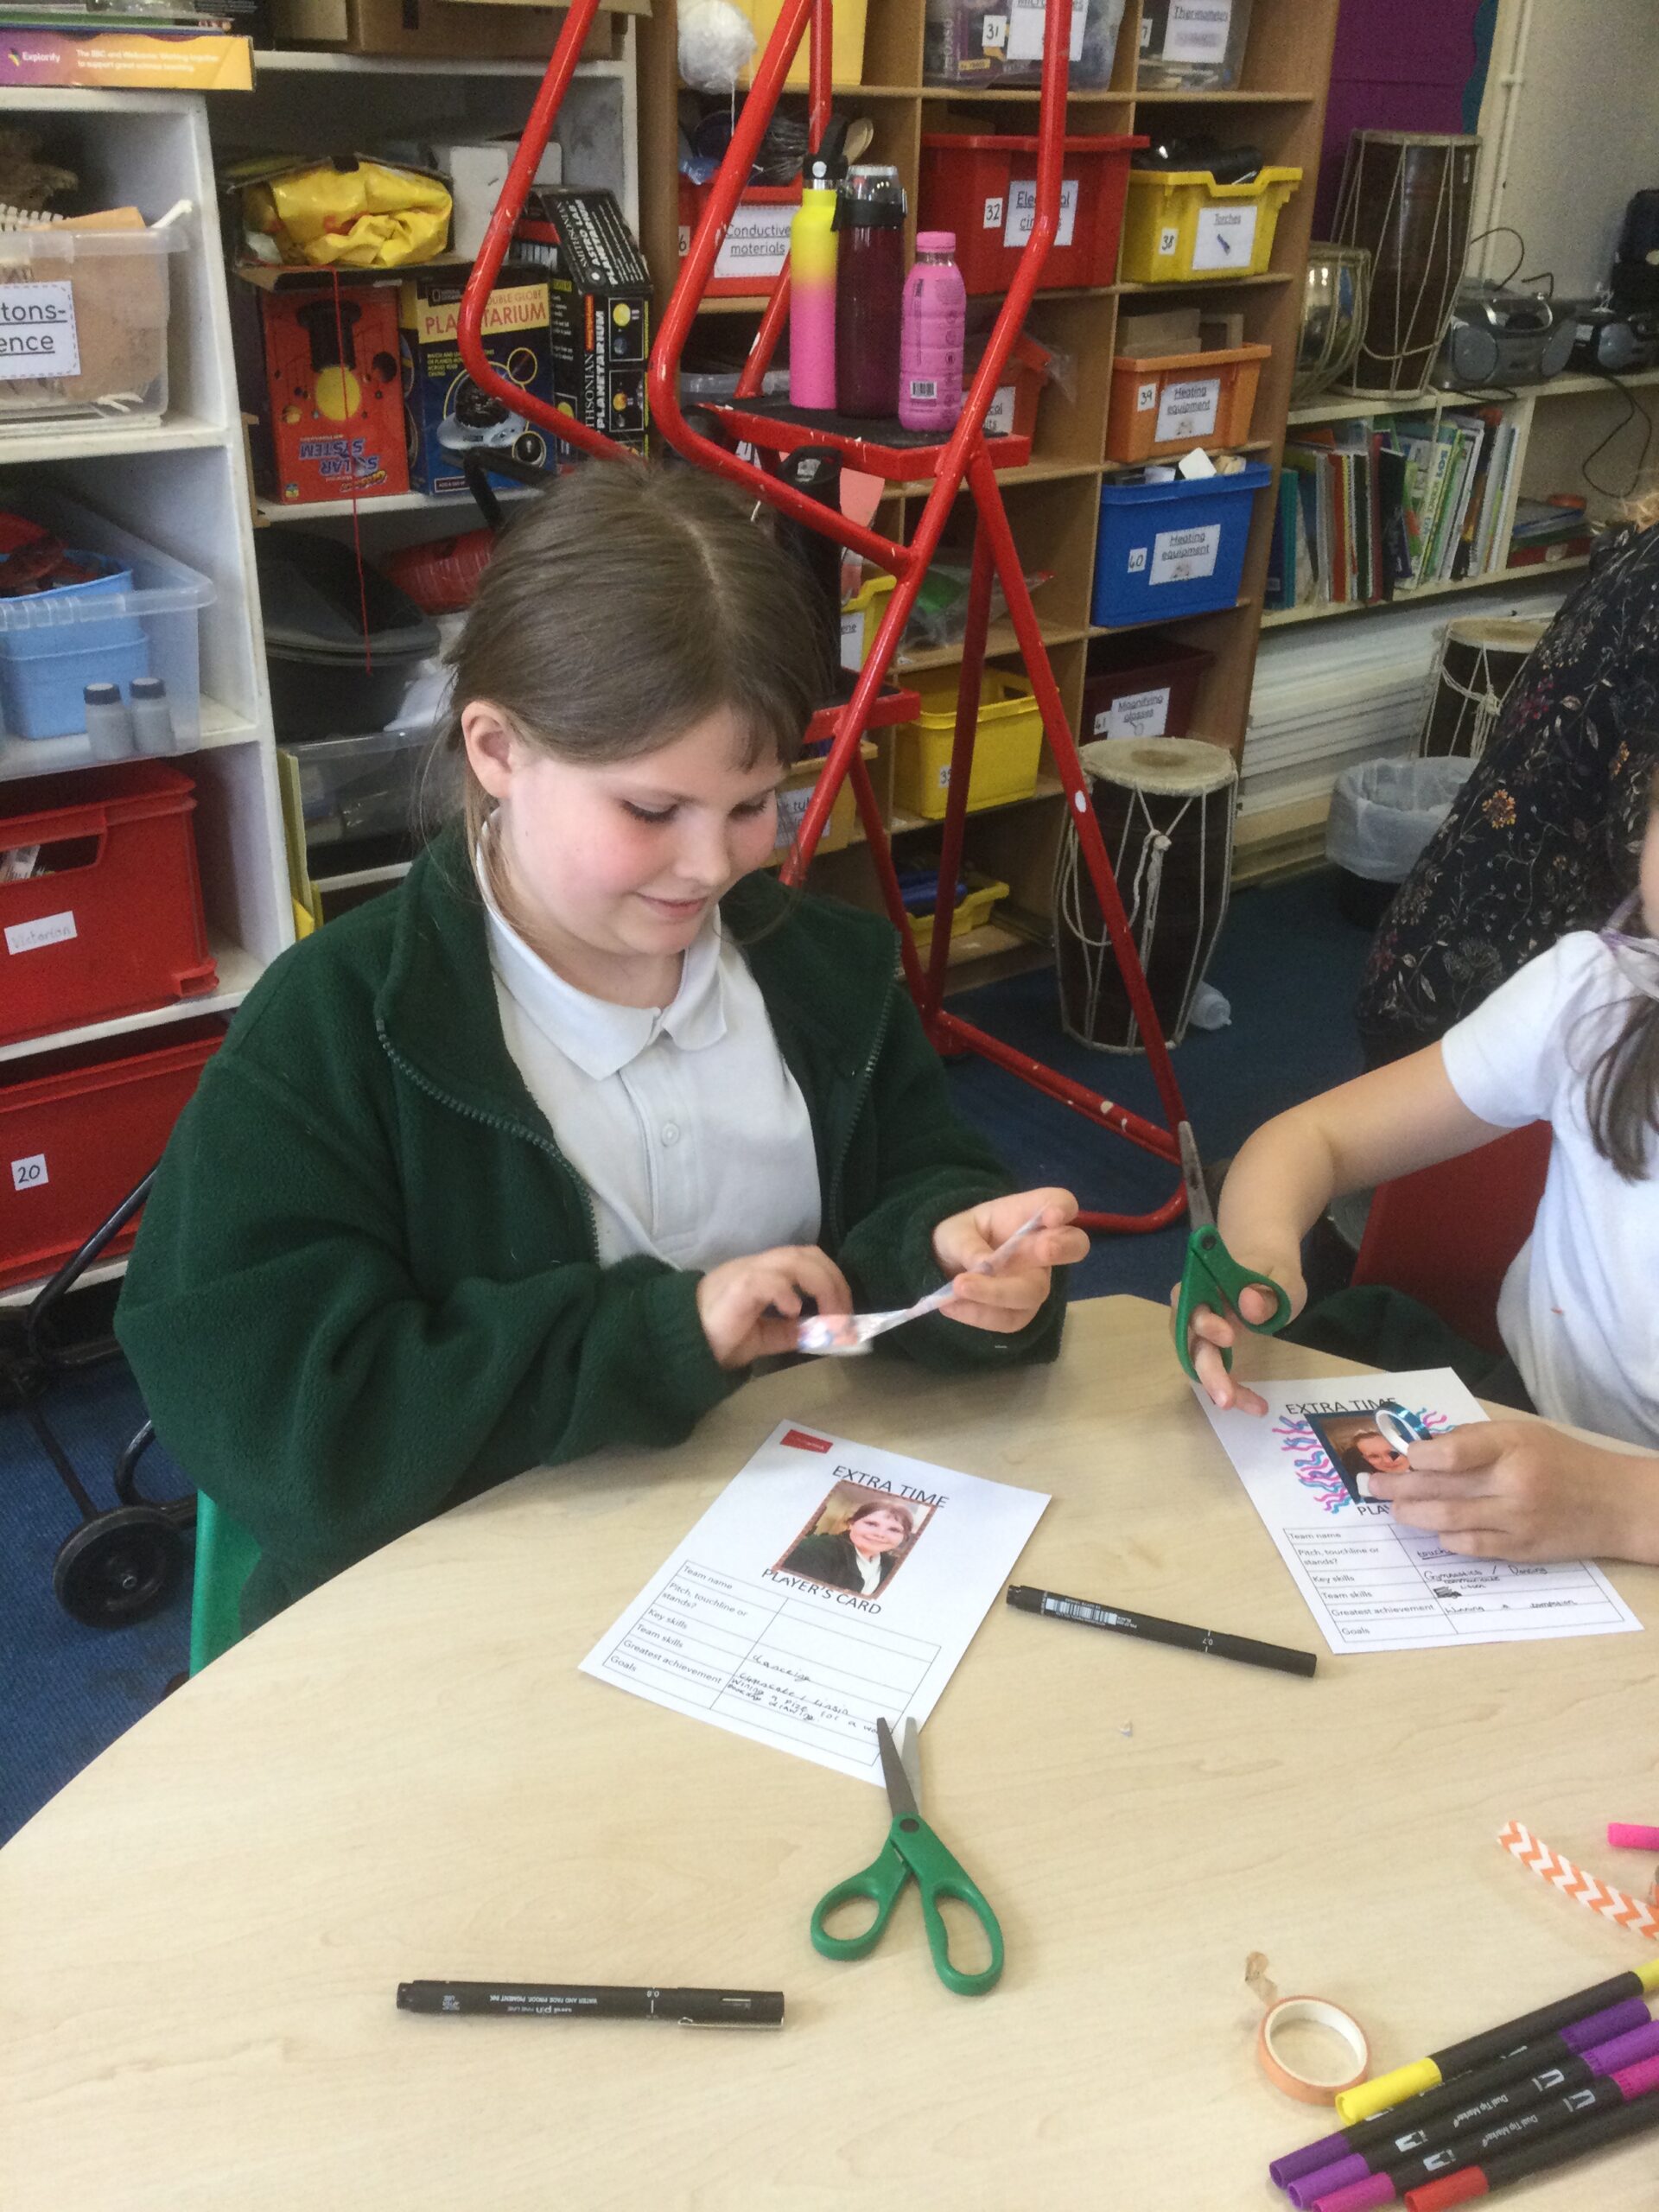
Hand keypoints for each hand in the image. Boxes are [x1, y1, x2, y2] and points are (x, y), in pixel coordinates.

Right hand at [696, 1246, 854, 1370]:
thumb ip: (790, 1331)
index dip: (834, 1281)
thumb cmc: (718, 1337)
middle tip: (844, 1316)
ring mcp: (748, 1273)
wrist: (681, 1342)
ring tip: (830, 1318)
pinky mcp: (737, 1287)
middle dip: (835, 1282)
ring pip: (794, 1260)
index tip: (846, 1314)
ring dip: (821, 1287)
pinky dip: (787, 1292)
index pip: (809, 1260)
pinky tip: (794, 1312)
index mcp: (767, 1274)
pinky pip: (767, 1278)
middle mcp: (760, 1266)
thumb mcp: (764, 1336)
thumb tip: (822, 1333)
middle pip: (808, 1255)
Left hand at [929, 1188, 1087, 1334]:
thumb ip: (967, 1244)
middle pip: (1075, 1246)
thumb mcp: (954, 1232)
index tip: (1052, 1216)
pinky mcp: (1022, 1312)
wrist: (947, 1267)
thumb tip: (983, 1265)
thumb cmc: (960, 1238)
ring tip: (958, 1287)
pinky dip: (979, 1314)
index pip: (1060, 1202)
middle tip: (1043, 1250)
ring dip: (996, 1292)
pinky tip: (951, 1306)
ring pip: (1034, 1291)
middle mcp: (1042, 1248)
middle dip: (1061, 1248)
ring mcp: (1036, 1282)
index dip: (1062, 1208)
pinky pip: (1009, 1319)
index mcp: (1028, 1215)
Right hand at [1170, 1255, 1304, 1417]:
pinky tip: (1255, 1404)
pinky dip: (1229, 1387)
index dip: (1203, 1322)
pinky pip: (1210, 1368)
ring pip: (1196, 1360)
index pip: (1190, 1300)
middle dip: (1207, 1371)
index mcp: (1206, 1281)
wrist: (1263, 1269)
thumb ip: (1271, 1292)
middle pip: (1188, 1340)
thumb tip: (1248, 1306)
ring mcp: (1197, 1329)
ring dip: (1218, 1386)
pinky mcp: (1208, 1346)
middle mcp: (1192, 1307)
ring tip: (1253, 1406)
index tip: (1228, 1337)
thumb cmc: (1272, 1271)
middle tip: (1226, 1399)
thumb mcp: (1284, 1278)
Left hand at [1364, 1421, 1658, 1564]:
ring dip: (1414, 1515)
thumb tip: (1424, 1450)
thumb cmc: (1562, 1461)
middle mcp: (1513, 1483)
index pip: (1454, 1451)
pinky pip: (1471, 1547)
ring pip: (1449, 1520)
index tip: (1402, 1457)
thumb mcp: (1522, 1434)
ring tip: (1394, 1509)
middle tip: (1374, 1486)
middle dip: (1400, 1487)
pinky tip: (1434, 1532)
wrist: (1613, 1504)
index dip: (1419, 1456)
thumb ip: (1475, 1440)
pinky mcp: (1521, 1550)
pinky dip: (1447, 1540)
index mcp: (1513, 1446)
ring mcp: (1516, 1520)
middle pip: (1442, 1486)